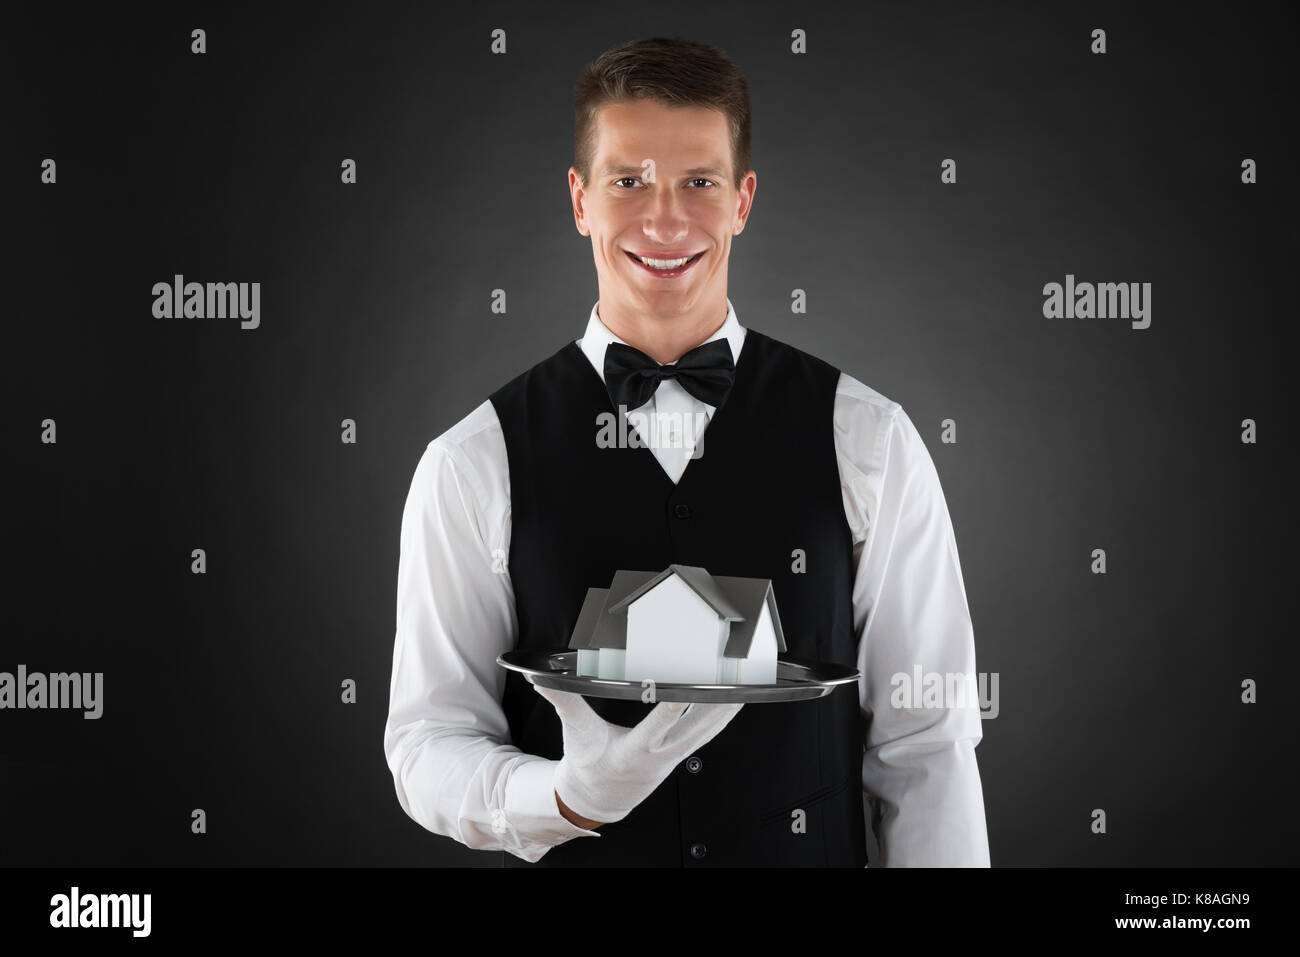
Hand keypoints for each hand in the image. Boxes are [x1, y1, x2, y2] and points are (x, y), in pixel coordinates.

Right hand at [533, 683, 743, 825]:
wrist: (596, 799)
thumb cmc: (588, 766)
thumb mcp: (575, 733)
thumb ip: (563, 701)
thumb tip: (540, 678)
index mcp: (634, 751)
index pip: (660, 722)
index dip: (677, 702)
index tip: (691, 681)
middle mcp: (660, 755)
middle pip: (697, 727)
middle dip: (718, 703)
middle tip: (736, 679)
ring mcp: (674, 756)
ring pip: (708, 731)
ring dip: (727, 709)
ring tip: (746, 684)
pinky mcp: (680, 754)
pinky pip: (706, 734)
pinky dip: (720, 717)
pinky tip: (732, 701)